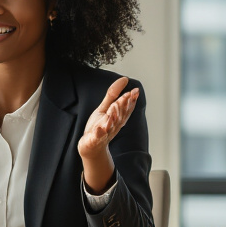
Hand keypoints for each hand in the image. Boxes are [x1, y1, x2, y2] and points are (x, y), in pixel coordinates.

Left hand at [78, 77, 138, 192]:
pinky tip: (100, 128)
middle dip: (123, 106)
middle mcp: (113, 125)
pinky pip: (98, 137)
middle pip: (120, 115)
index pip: (125, 108)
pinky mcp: (95, 140)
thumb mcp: (105, 108)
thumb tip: (125, 79)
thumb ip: (113, 94)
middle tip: (126, 96)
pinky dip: (99, 133)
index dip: (130, 100)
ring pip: (110, 125)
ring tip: (113, 108)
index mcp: (117, 118)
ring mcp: (104, 133)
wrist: (91, 147)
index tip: (134, 91)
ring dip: (113, 117)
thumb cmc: (99, 126)